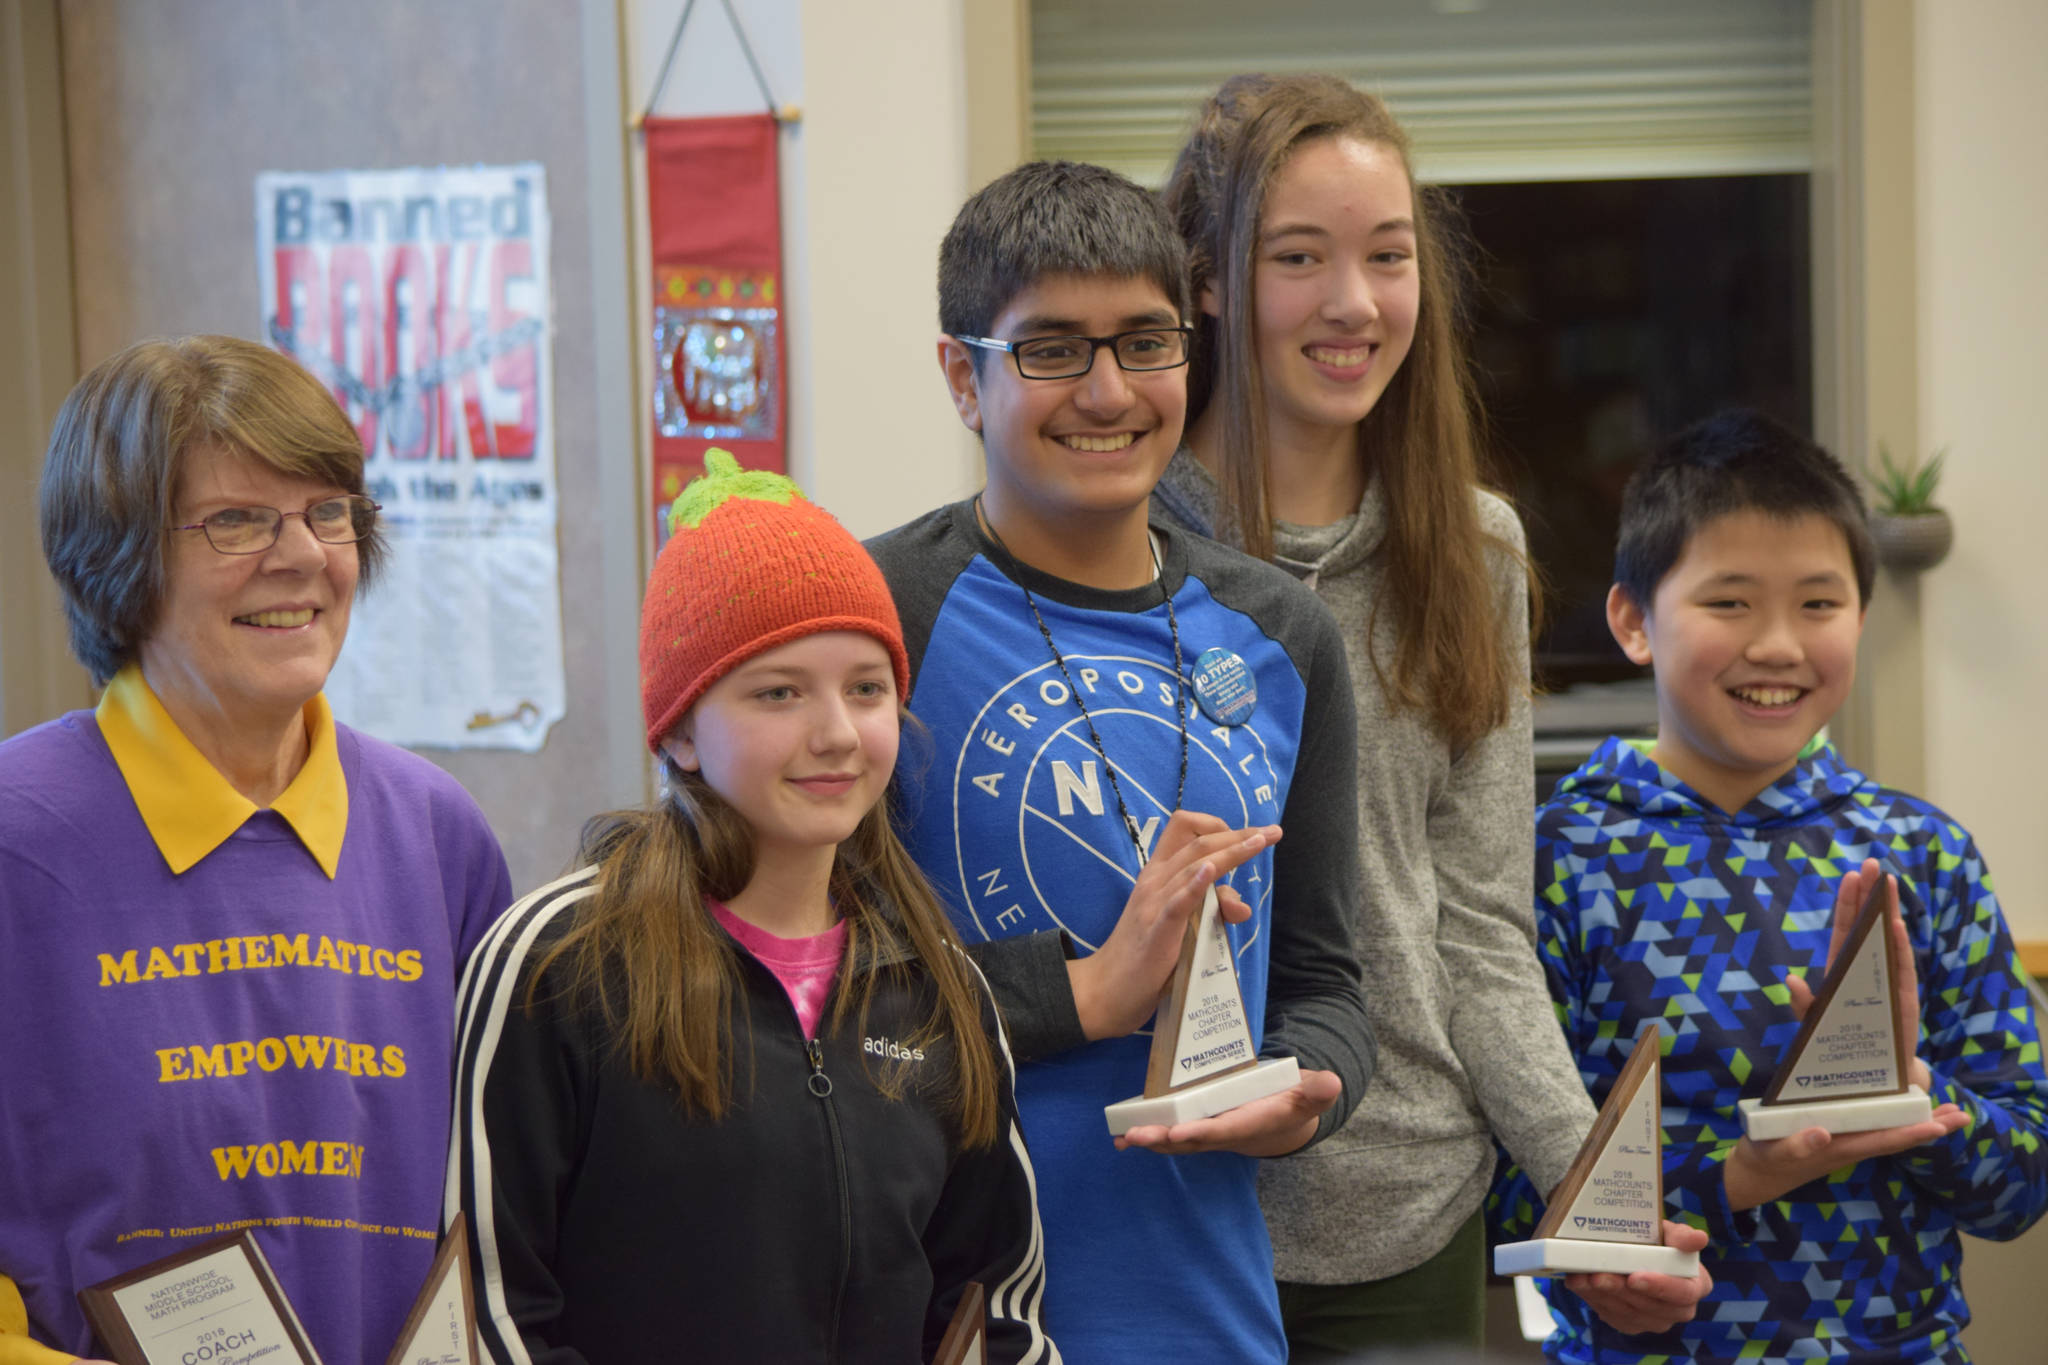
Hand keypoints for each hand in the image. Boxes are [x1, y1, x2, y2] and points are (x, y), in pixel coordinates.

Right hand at [1066, 811, 1280, 1040]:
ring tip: (1260, 843)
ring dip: (1232, 852)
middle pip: (1199, 842)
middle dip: (1239, 834)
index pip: (1183, 829)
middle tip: (1272, 831)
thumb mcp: (1180, 926)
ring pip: (1195, 864)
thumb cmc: (1143, 957)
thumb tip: (1243, 906)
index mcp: (1157, 874)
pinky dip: (1196, 884)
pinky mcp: (1157, 930)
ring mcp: (1153, 903)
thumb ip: (1209, 910)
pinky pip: (1178, 902)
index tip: (1243, 835)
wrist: (1105, 990)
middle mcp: (1155, 880)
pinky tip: (1211, 873)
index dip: (1215, 824)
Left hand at [1113, 1068, 1339, 1156]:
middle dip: (1163, 1139)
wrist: (1283, 1118)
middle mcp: (1226, 1132)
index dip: (1202, 1132)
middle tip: (1135, 1137)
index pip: (1224, 1130)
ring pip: (1176, 1139)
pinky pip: (1170, 1133)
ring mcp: (1210, 1132)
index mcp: (1251, 1123)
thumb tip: (1332, 1083)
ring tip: (1122, 1138)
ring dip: (1150, 1140)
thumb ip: (1316, 1091)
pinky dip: (1148, 1134)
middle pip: (1191, 1139)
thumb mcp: (1309, 1094)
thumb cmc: (1293, 1101)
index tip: (1179, 1133)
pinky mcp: (1197, 1126)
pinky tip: (1122, 1134)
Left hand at [1562, 1221, 1712, 1334]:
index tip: (1635, 1277)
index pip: (1683, 1293)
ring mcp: (1655, 1320)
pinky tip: (1579, 1283)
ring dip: (1603, 1295)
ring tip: (1584, 1278)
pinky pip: (1611, 1316)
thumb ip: (1683, 1236)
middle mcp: (1679, 1309)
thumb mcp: (1671, 1233)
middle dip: (1621, 1291)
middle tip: (1598, 1276)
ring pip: (1628, 1313)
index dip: (1660, 1287)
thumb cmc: (1660, 1242)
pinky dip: (1592, 1299)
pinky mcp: (1631, 1323)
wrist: (1638, 1251)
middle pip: (1651, 1307)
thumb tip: (1698, 1238)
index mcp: (1695, 1285)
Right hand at [1723, 1104, 1969, 1209]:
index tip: (1939, 1124)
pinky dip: (1894, 1118)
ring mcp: (1845, 1142)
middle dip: (1929, 1127)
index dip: (1911, 1132)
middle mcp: (1849, 1146)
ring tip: (1946, 1110)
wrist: (1754, 1176)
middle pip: (1897, 1137)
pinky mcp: (1837, 1137)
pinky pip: (1874, 1127)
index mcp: (1838, 1148)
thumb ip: (1796, 1145)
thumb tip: (1823, 1132)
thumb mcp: (1772, 1151)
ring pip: (1889, 1132)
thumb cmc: (1763, 1160)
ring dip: (1918, 1122)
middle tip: (1962, 1115)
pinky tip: (1903, 1110)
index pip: (1883, 1140)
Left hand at [1784, 858, 1931, 1091]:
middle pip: (1868, 927)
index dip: (1847, 904)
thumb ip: (1802, 1004)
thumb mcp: (1814, 1025)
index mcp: (1844, 973)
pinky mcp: (1903, 1003)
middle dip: (1870, 896)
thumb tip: (1791, 979)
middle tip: (1873, 863)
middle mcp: (1868, 973)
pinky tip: (1898, 925)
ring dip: (1888, 913)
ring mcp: (1888, 985)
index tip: (1850, 875)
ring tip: (1888, 883)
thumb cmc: (1842, 1050)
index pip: (1845, 930)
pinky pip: (1902, 971)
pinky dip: (1901, 949)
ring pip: (1889, 941)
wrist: (1872, 1084)